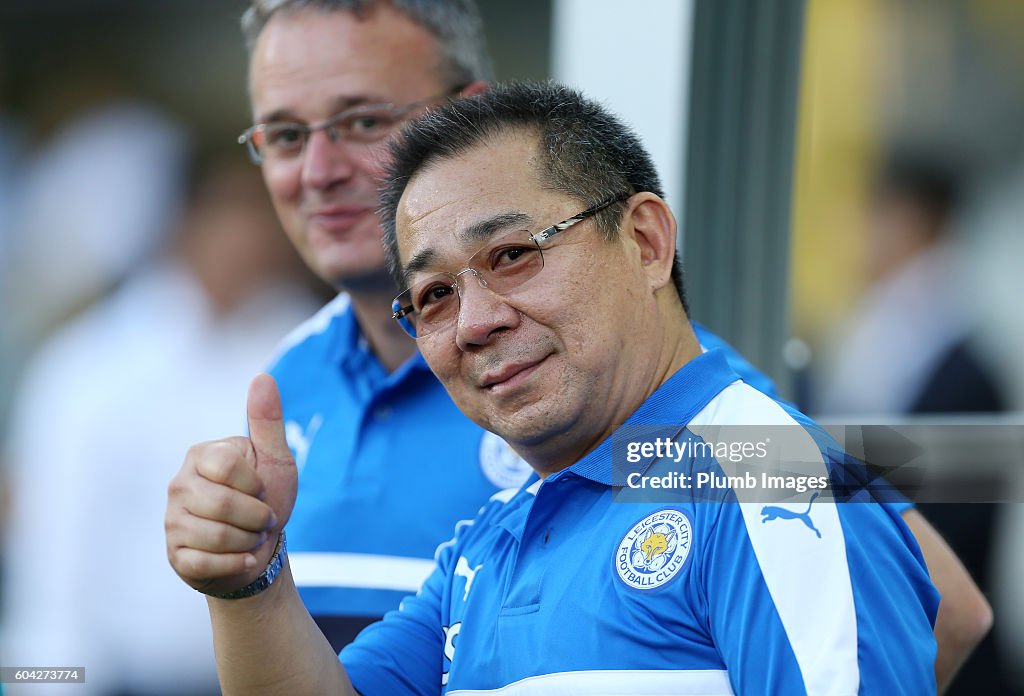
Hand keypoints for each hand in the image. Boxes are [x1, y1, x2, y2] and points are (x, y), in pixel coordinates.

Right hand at [165, 374, 296, 595]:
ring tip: (251, 536)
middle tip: (262, 519)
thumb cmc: (267, 498)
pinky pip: (206, 563)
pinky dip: (237, 563)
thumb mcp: (275, 458)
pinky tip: (243, 557)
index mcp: (201, 455)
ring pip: (216, 536)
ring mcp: (172, 520)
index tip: (263, 491)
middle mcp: (179, 484)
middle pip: (222, 505)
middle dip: (257, 518)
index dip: (256, 486)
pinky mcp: (175, 554)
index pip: (228, 467)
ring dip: (249, 541)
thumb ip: (267, 421)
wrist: (261, 547)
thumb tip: (262, 377)